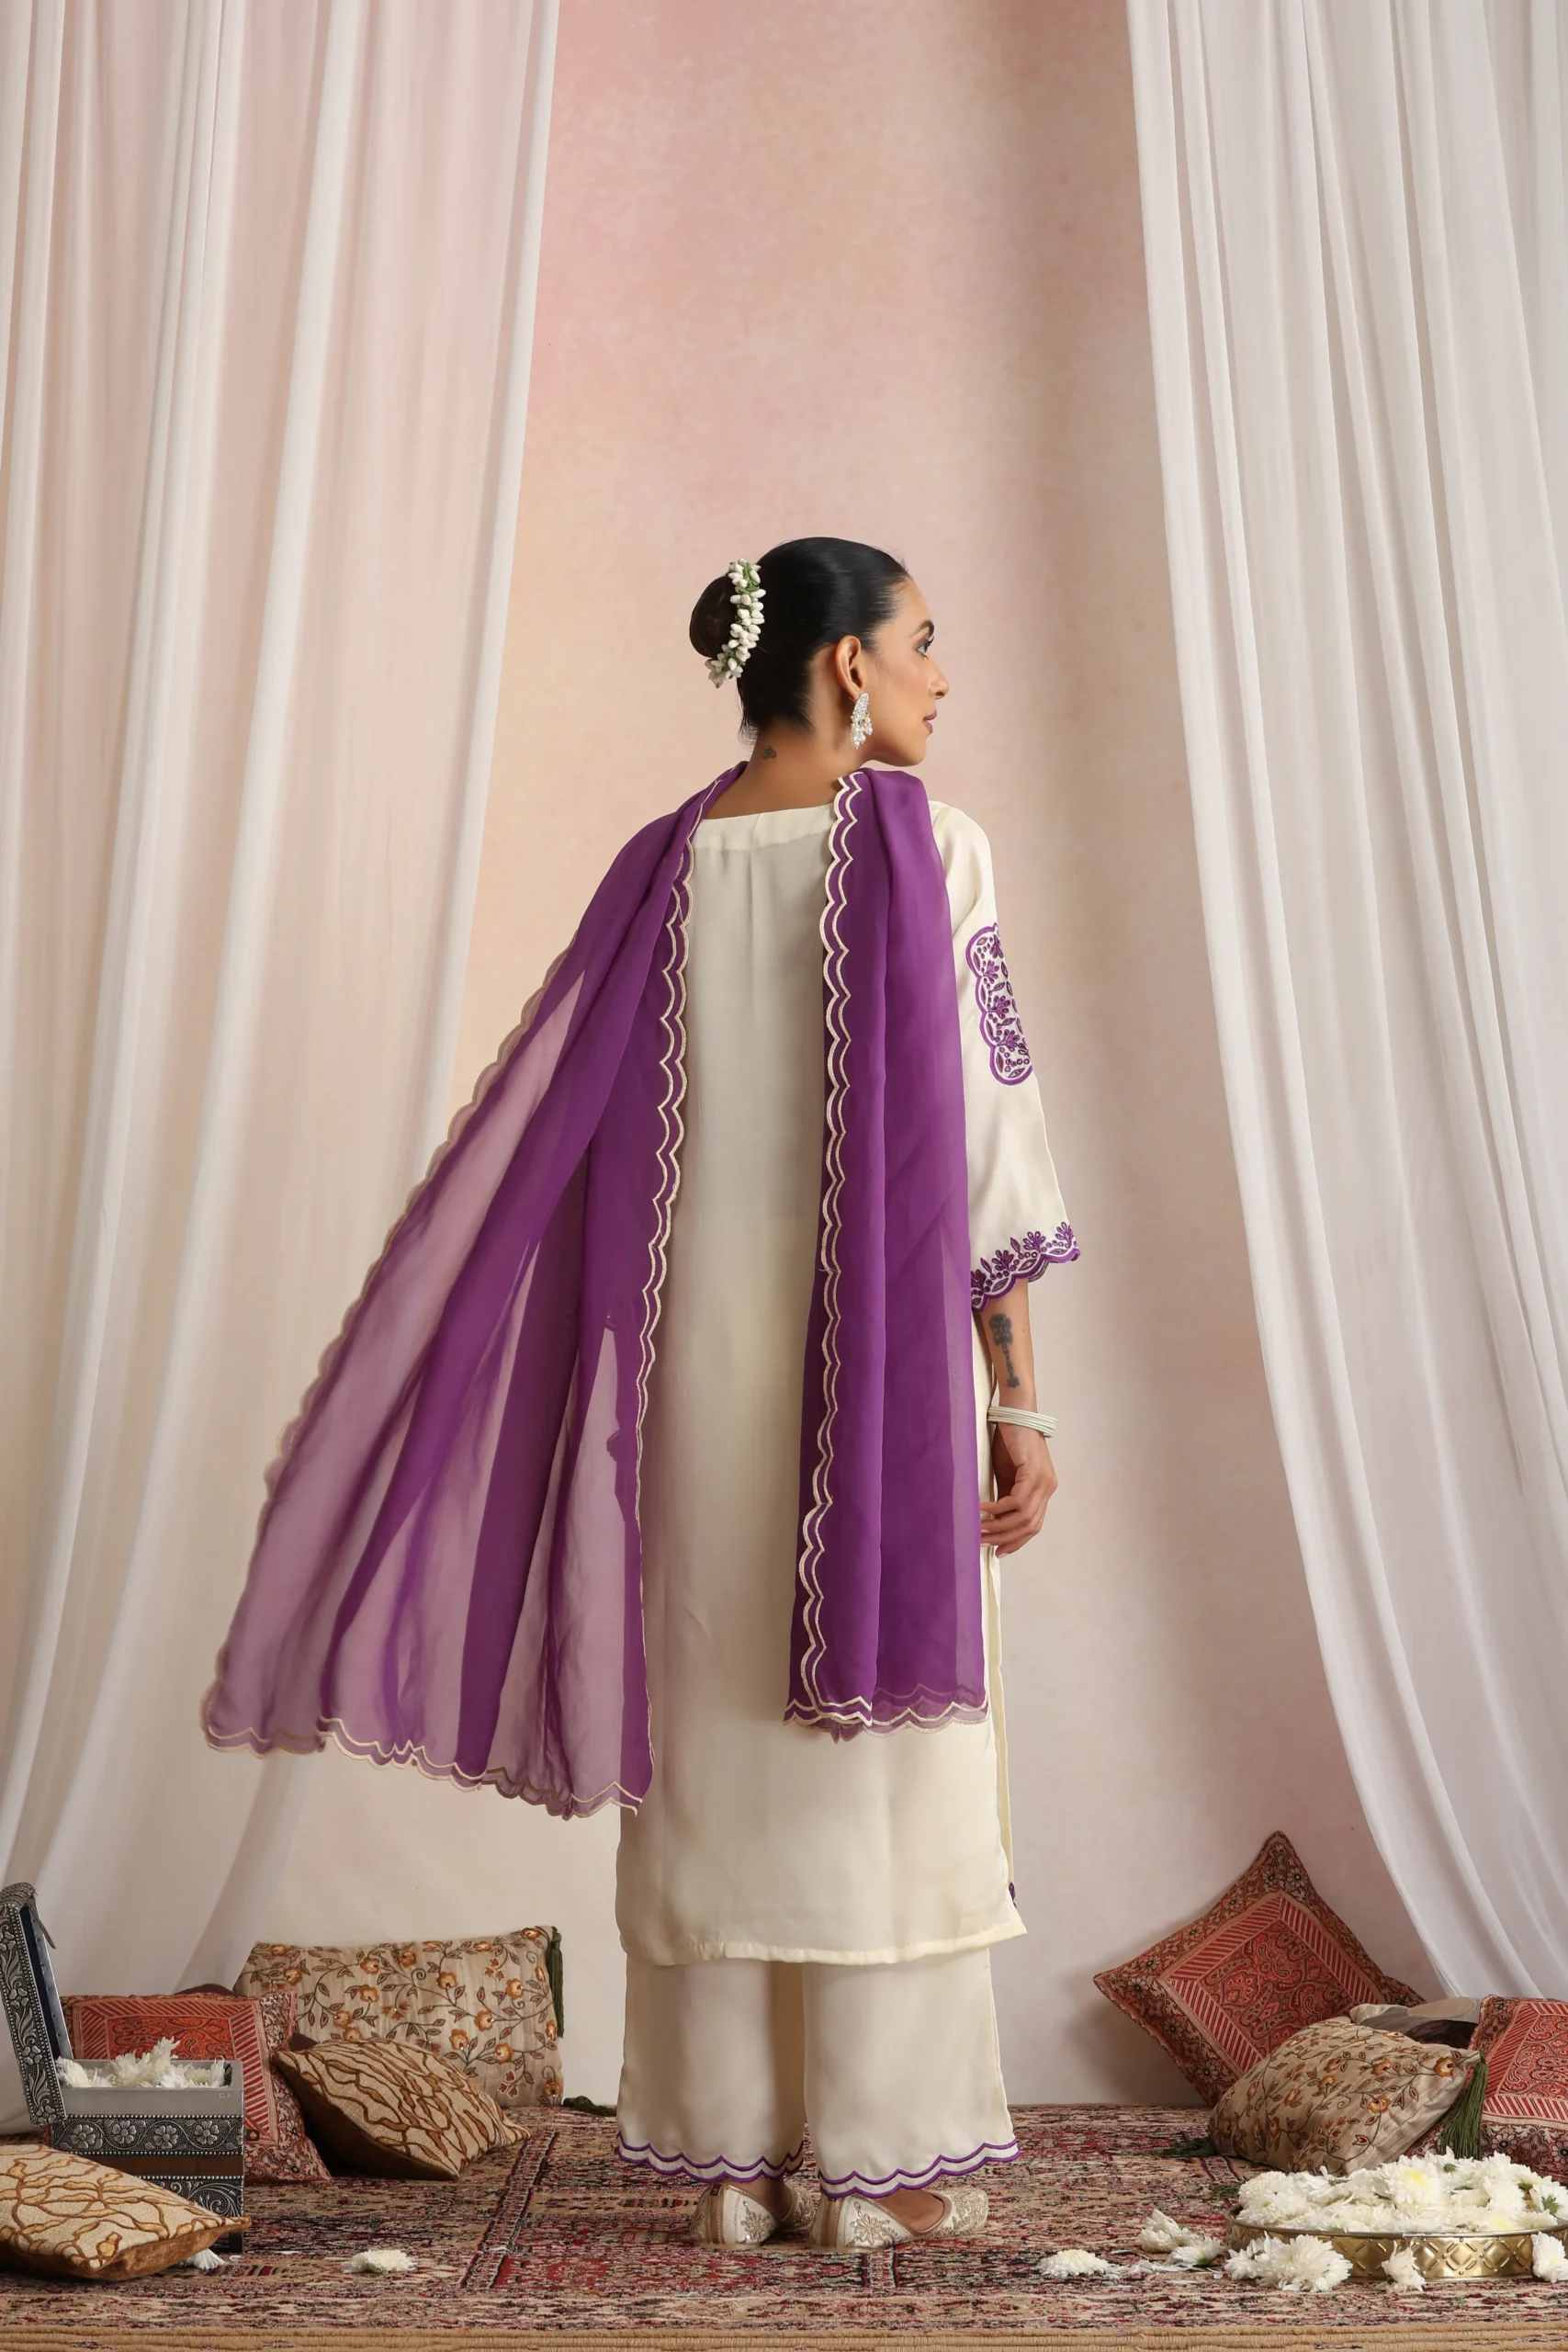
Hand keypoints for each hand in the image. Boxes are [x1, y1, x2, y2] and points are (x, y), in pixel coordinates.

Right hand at [980, 1423, 1055, 1554]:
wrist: (1014, 1413)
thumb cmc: (1008, 1441)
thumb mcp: (1007, 1475)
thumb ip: (1006, 1496)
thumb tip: (995, 1520)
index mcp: (1045, 1489)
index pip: (1033, 1525)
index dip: (1016, 1541)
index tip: (997, 1551)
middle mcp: (1048, 1487)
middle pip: (1030, 1525)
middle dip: (1005, 1538)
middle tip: (982, 1542)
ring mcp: (1044, 1481)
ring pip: (1023, 1516)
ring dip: (999, 1526)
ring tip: (979, 1529)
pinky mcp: (1033, 1472)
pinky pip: (1016, 1501)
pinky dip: (997, 1508)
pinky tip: (982, 1509)